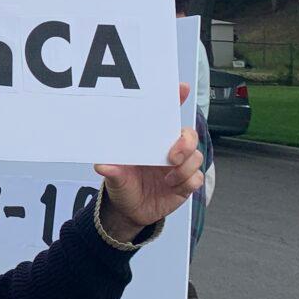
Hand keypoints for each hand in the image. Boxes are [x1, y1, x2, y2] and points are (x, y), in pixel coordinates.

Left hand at [94, 83, 202, 241]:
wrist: (130, 211)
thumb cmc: (122, 184)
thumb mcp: (114, 177)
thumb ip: (112, 171)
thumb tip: (102, 165)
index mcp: (149, 140)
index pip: (165, 115)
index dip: (176, 99)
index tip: (182, 88)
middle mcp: (167, 149)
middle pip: (189, 134)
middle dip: (186, 142)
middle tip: (172, 156)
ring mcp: (179, 165)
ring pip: (197, 156)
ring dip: (184, 168)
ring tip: (167, 179)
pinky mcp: (185, 182)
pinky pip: (197, 178)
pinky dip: (187, 182)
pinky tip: (172, 187)